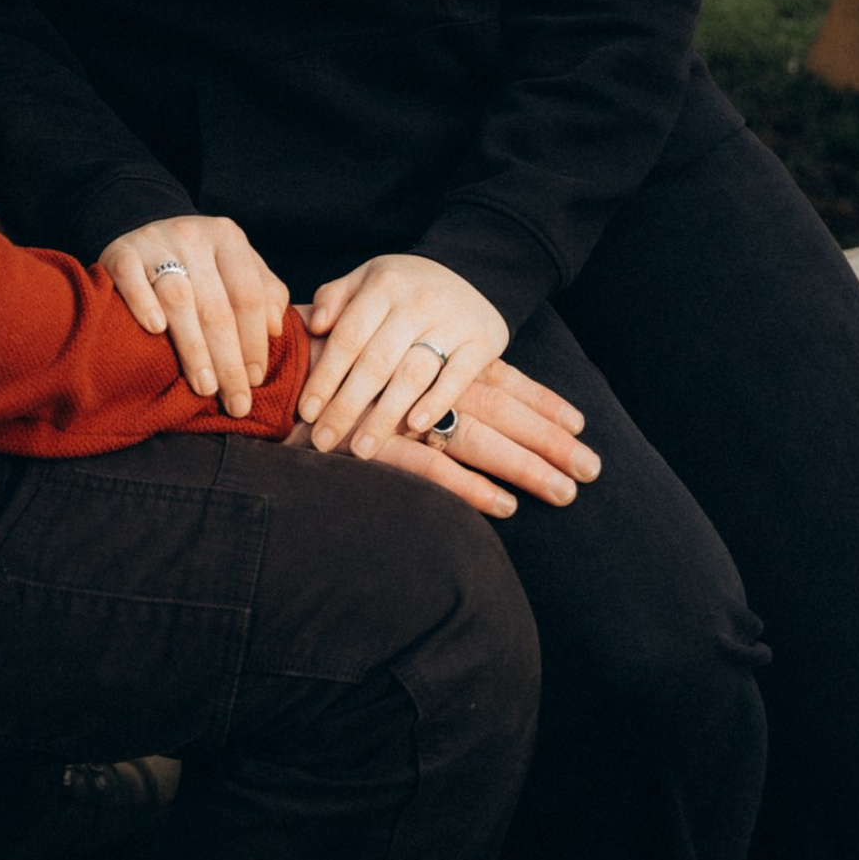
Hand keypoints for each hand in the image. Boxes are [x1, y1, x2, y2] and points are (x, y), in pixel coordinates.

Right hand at [99, 214, 289, 417]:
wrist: (146, 237)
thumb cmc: (202, 264)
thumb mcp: (237, 268)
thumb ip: (265, 293)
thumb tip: (275, 329)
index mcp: (227, 237)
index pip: (247, 296)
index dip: (254, 341)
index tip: (257, 380)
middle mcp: (193, 234)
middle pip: (215, 306)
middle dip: (229, 360)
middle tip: (236, 401)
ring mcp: (155, 241)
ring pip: (178, 298)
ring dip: (194, 348)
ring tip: (205, 387)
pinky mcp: (120, 252)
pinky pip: (131, 277)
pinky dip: (143, 302)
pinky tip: (156, 329)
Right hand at [287, 357, 599, 520]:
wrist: (265, 365)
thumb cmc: (323, 358)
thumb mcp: (376, 352)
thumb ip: (414, 369)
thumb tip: (460, 392)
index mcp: (426, 353)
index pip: (496, 378)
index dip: (538, 400)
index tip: (579, 424)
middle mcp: (422, 378)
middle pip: (499, 410)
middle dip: (548, 440)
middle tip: (593, 470)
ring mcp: (399, 410)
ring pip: (477, 438)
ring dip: (523, 466)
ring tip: (564, 493)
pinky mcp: (376, 442)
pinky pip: (432, 466)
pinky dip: (469, 487)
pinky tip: (503, 507)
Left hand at [300, 253, 508, 455]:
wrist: (467, 274)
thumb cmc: (402, 288)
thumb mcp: (367, 278)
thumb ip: (334, 297)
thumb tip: (314, 325)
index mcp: (384, 284)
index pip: (348, 336)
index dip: (325, 376)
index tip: (306, 411)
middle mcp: (418, 301)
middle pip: (376, 362)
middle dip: (346, 406)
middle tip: (323, 440)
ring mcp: (452, 321)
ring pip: (412, 375)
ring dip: (384, 416)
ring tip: (361, 448)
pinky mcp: (482, 341)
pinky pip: (456, 378)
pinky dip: (435, 403)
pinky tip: (412, 428)